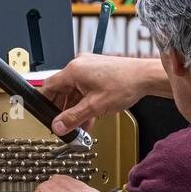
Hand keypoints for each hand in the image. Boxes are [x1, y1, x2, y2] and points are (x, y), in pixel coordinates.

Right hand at [41, 54, 167, 135]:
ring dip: (75, 108)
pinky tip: (89, 116)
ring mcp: (89, 67)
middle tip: (63, 123)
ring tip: (79, 124)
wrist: (146, 77)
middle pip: (61, 90)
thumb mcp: (94, 106)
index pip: (48, 86)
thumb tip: (58, 126)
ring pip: (73, 91)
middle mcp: (79, 65)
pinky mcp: (98, 71)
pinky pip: (84, 88)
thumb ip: (73, 118)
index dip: (44, 103)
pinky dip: (84, 102)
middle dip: (62, 109)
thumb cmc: (125, 84)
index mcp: (73, 70)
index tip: (44, 114)